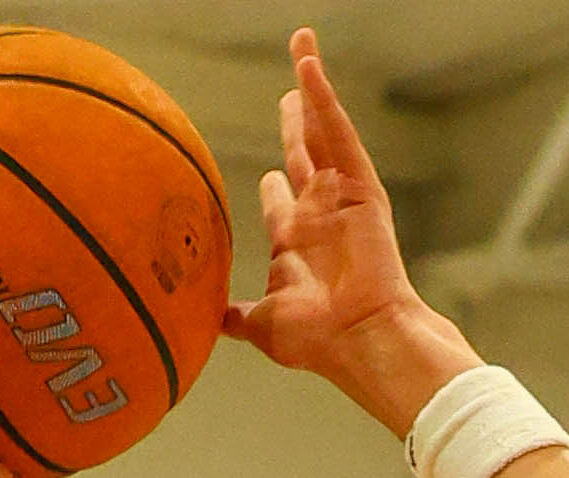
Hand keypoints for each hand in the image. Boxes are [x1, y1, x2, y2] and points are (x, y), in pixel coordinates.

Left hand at [224, 30, 478, 432]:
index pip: (281, 203)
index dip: (273, 186)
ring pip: (321, 129)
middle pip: (303, 154)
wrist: (358, 338)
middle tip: (288, 95)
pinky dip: (323, 97)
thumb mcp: (262, 326)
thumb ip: (237, 316)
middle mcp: (319, 214)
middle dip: (294, 123)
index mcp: (296, 244)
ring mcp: (340, 196)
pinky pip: (338, 131)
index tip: (268, 175)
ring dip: (309, 88)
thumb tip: (208, 320)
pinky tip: (308, 66)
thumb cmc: (316, 341)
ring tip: (300, 46)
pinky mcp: (360, 185)